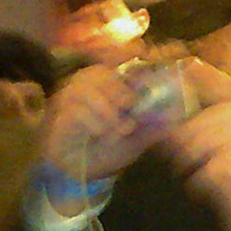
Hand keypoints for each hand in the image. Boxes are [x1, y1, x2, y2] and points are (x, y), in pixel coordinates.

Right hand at [38, 64, 167, 198]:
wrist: (80, 178)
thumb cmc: (105, 154)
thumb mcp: (135, 141)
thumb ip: (153, 128)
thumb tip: (176, 116)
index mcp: (100, 91)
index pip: (109, 63)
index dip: (122, 54)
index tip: (140, 51)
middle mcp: (79, 91)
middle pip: (95, 72)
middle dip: (116, 89)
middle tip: (129, 106)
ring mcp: (64, 103)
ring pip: (81, 88)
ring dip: (104, 107)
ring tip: (119, 128)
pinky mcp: (54, 120)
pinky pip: (71, 110)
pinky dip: (91, 120)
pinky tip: (101, 133)